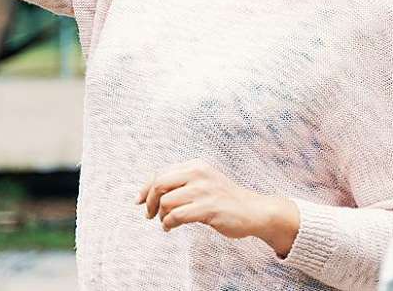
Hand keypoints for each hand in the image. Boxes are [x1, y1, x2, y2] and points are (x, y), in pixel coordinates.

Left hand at [136, 159, 300, 256]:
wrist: (253, 210)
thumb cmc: (224, 199)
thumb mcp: (203, 182)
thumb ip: (180, 182)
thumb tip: (147, 193)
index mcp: (197, 165)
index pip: (161, 173)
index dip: (145, 188)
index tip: (139, 201)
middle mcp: (199, 173)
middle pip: (159, 184)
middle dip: (149, 202)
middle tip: (149, 215)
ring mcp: (204, 190)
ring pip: (166, 202)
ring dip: (161, 216)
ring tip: (166, 222)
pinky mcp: (209, 208)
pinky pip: (176, 216)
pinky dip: (168, 224)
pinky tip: (171, 228)